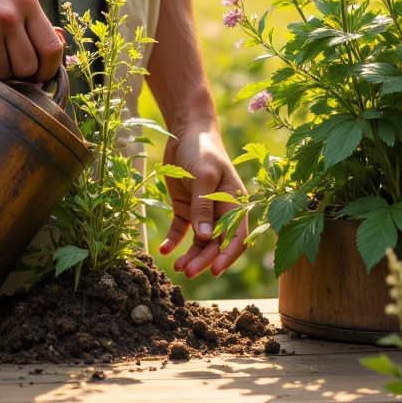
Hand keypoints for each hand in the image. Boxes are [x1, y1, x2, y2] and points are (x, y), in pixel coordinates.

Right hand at [0, 0, 64, 82]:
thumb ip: (30, 22)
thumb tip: (56, 53)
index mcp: (25, 1)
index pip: (52, 47)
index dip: (48, 69)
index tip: (40, 76)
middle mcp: (10, 14)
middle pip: (29, 67)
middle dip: (17, 74)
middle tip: (2, 64)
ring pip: (4, 74)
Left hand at [159, 123, 248, 278]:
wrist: (185, 130)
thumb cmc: (202, 149)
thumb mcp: (204, 175)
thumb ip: (204, 206)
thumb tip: (205, 236)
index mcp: (234, 203)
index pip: (237, 236)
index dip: (229, 255)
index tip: (216, 270)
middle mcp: (220, 210)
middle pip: (215, 242)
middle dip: (204, 259)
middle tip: (188, 272)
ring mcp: (202, 210)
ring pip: (199, 240)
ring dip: (190, 255)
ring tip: (178, 267)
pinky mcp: (185, 207)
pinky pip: (181, 229)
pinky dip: (174, 240)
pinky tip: (164, 250)